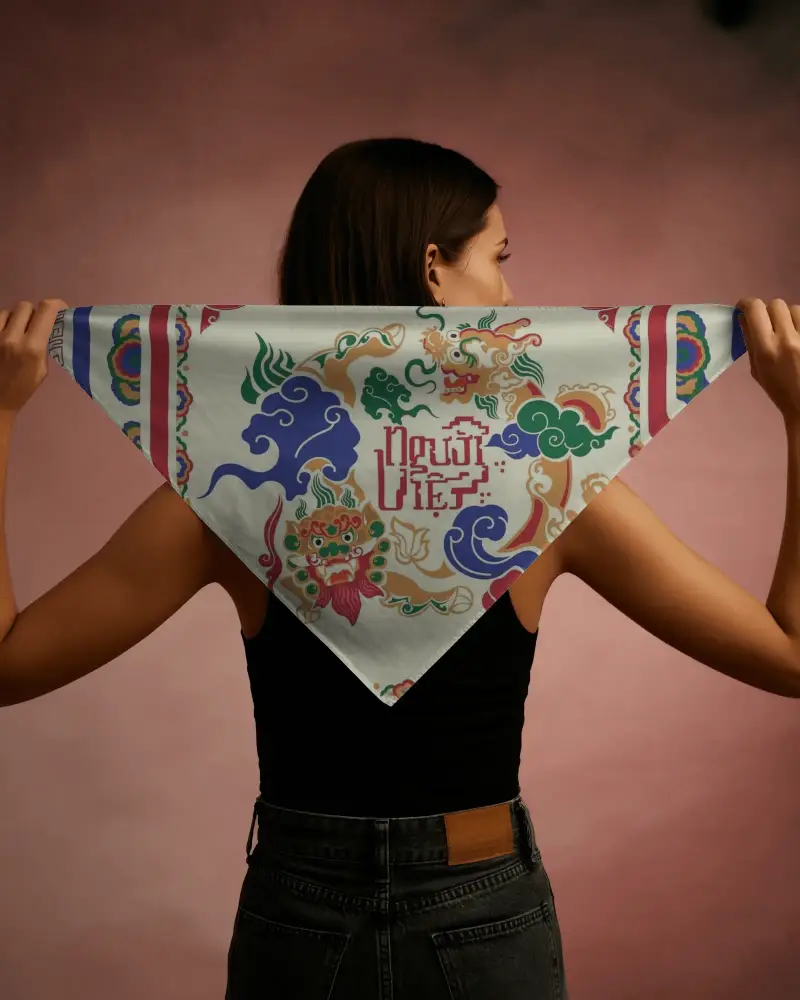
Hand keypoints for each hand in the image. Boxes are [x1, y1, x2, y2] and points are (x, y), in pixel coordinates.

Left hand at [0, 299, 66, 416]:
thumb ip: (42, 345)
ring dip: (15, 318)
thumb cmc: (23, 388)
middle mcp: (12, 338)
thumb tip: (46, 326)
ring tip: (17, 332)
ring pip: (8, 311)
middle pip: (25, 306)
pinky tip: (5, 335)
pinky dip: (2, 323)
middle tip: (35, 324)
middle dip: (33, 312)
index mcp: (32, 348)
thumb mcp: (41, 369)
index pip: (46, 310)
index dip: (56, 304)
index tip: (59, 310)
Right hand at [736, 298, 799, 422]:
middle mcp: (787, 339)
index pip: (755, 309)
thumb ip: (750, 341)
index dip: (747, 304)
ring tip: (790, 332)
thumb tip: (743, 317)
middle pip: (776, 304)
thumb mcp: (757, 370)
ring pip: (795, 308)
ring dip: (789, 317)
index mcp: (766, 349)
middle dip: (769, 311)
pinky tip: (799, 337)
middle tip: (769, 324)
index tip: (744, 309)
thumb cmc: (779, 390)